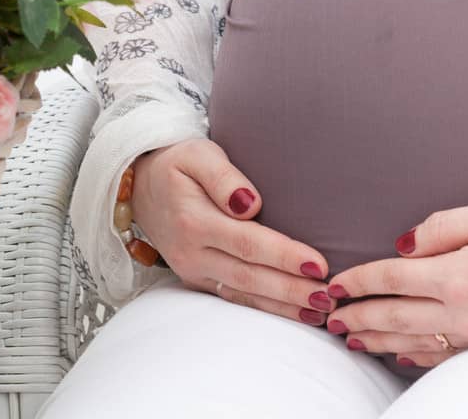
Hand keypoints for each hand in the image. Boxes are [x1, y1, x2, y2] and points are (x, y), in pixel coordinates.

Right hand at [130, 138, 333, 324]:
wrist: (138, 186)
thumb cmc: (177, 163)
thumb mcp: (197, 154)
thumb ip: (222, 177)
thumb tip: (249, 204)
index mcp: (195, 221)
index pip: (248, 243)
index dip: (284, 256)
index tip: (319, 264)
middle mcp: (193, 253)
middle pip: (249, 276)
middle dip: (291, 290)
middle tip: (329, 297)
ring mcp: (193, 271)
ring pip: (243, 295)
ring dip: (282, 306)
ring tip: (319, 312)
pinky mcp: (197, 279)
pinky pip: (233, 298)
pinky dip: (263, 308)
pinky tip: (291, 312)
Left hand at [324, 197, 467, 368]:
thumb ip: (444, 226)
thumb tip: (406, 243)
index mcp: (458, 275)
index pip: (393, 278)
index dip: (360, 281)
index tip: (335, 283)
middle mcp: (463, 312)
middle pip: (395, 316)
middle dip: (358, 316)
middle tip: (328, 318)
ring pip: (414, 341)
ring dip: (378, 340)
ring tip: (352, 338)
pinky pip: (442, 356)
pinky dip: (414, 355)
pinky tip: (402, 354)